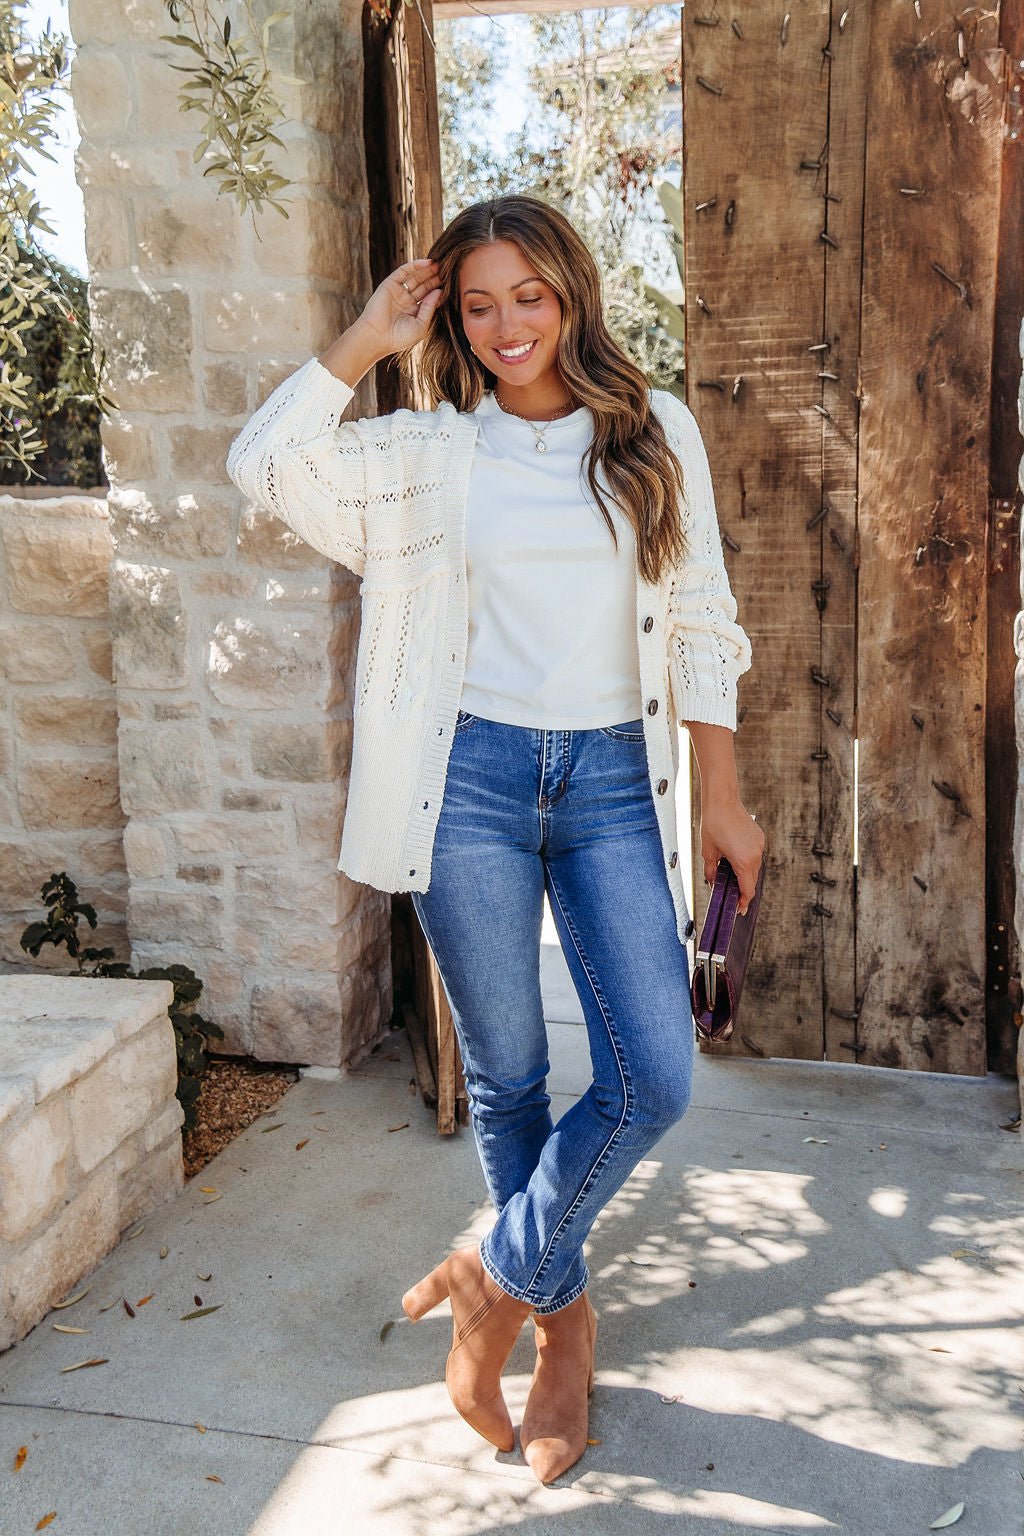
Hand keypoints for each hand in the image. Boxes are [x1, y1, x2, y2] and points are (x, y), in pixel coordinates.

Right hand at [355, 258, 442, 359]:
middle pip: (424, 285)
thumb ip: (430, 308)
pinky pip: (404, 271)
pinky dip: (415, 265)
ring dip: (427, 270)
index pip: (429, 298)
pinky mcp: (390, 284)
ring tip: (441, 264)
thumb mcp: (421, 325)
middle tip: (449, 270)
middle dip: (435, 278)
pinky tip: (428, 262)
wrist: (377, 337)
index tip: (452, 284)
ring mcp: (398, 292)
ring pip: (415, 277)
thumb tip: (439, 291)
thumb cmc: (399, 337)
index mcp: (414, 313)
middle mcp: (406, 301)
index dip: (439, 290)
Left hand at [699, 799, 765, 914]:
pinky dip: (747, 861)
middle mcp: (755, 855)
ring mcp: (759, 845)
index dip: (743, 902)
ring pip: (754, 868)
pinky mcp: (759, 838)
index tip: (740, 909)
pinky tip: (735, 859)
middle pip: (752, 880)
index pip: (747, 889)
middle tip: (733, 896)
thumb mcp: (708, 851)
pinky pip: (755, 855)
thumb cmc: (713, 824)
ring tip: (731, 876)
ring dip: (745, 874)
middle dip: (743, 889)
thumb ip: (711, 871)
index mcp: (743, 861)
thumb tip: (713, 883)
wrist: (722, 800)